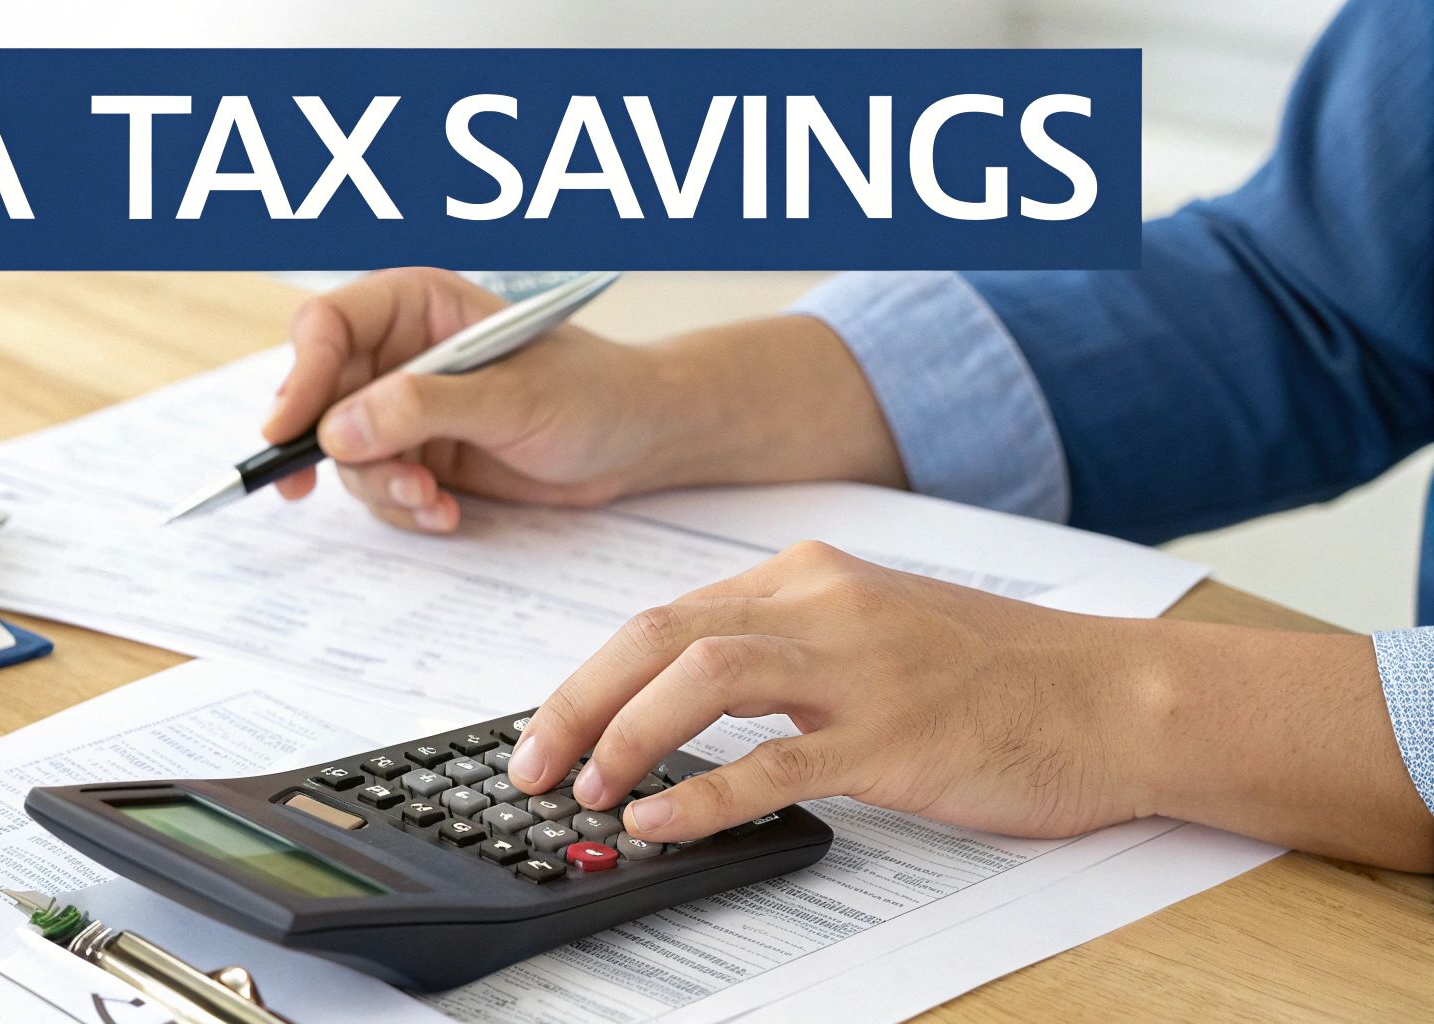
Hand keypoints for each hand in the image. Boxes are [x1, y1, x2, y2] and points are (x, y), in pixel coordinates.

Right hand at [261, 268, 905, 532]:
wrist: (640, 441)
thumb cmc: (594, 394)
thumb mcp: (512, 399)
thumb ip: (424, 408)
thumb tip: (340, 427)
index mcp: (417, 305)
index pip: (327, 327)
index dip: (299, 376)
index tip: (288, 430)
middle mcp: (401, 352)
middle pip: (321, 399)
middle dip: (339, 452)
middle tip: (363, 485)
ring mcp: (406, 408)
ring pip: (346, 455)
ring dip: (382, 488)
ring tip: (435, 499)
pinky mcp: (422, 455)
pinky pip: (380, 488)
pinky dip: (406, 507)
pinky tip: (447, 512)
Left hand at [507, 542, 1433, 870]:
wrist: (1120, 697)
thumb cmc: (1000, 676)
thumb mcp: (877, 633)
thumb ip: (785, 651)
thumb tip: (681, 699)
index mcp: (810, 576)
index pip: (666, 617)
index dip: (592, 678)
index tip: (553, 731)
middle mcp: (824, 606)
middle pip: (659, 636)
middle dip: (577, 703)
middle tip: (531, 768)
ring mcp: (861, 670)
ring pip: (701, 679)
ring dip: (625, 736)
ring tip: (592, 793)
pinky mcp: (897, 739)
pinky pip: (773, 764)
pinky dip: (702, 795)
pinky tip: (663, 824)